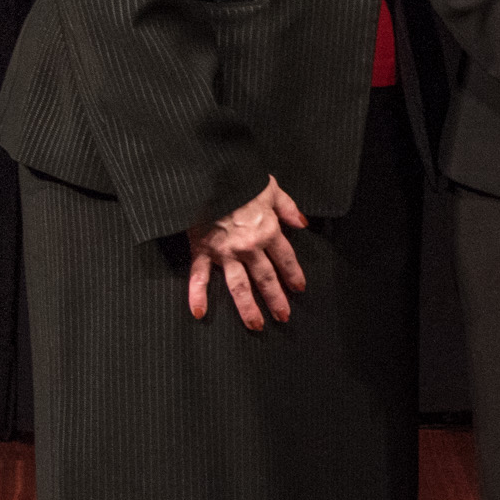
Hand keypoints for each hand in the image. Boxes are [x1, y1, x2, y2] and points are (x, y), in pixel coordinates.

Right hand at [186, 178, 307, 329]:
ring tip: (255, 325)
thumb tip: (302, 223)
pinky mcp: (202, 249)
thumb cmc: (238, 178)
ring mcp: (224, 251)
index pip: (285, 258)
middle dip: (276, 299)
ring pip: (239, 285)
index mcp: (267, 230)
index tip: (299, 288)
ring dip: (247, 307)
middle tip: (283, 317)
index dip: (293, 274)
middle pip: (265, 278)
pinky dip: (197, 295)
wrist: (208, 174)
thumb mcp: (270, 187)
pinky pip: (199, 276)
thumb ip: (287, 207)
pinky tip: (199, 313)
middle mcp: (249, 245)